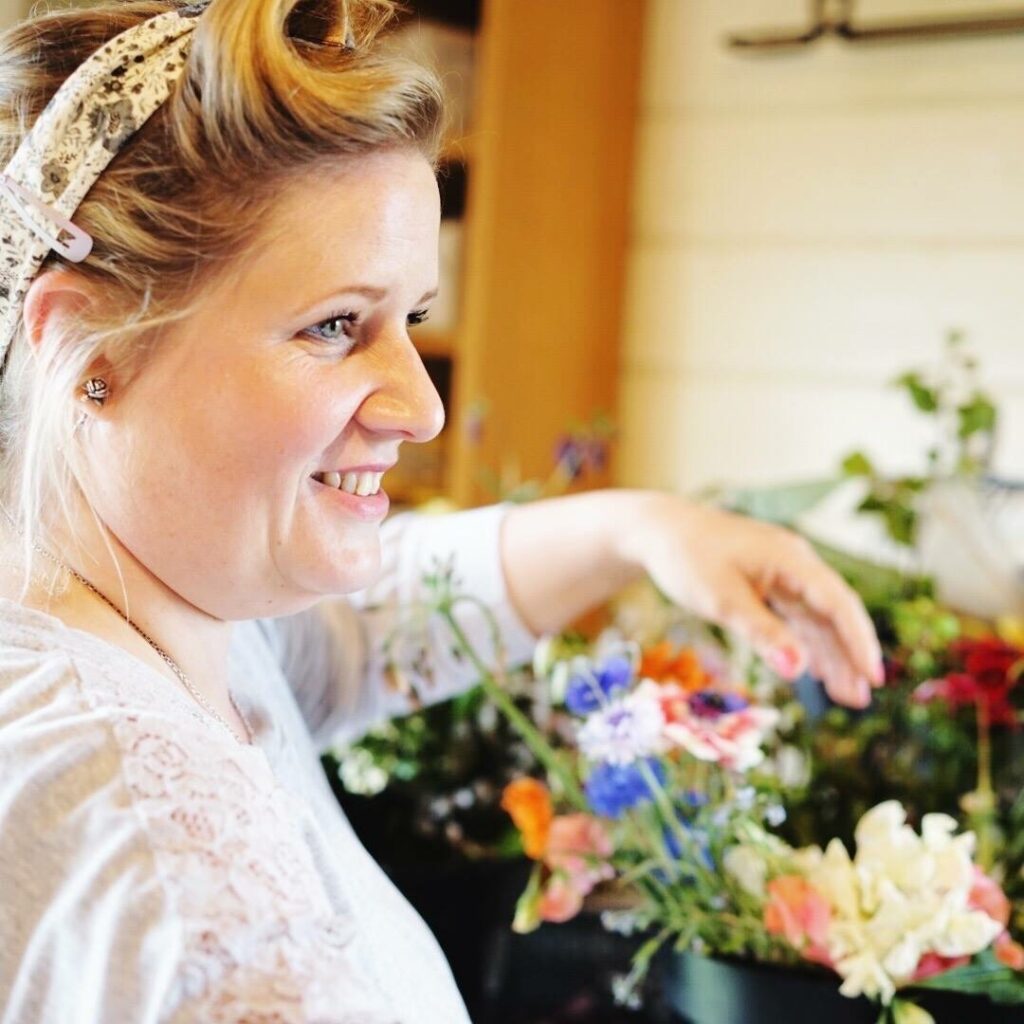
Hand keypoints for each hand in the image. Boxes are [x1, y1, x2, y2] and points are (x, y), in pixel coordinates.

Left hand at [618, 495, 883, 707]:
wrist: (657, 530)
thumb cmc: (686, 559)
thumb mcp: (721, 600)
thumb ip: (762, 633)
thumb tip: (798, 670)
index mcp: (789, 559)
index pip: (837, 603)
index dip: (859, 641)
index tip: (872, 677)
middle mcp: (794, 562)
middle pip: (832, 613)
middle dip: (849, 655)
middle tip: (860, 701)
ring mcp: (782, 571)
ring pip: (815, 617)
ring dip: (830, 655)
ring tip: (845, 696)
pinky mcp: (766, 581)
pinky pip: (795, 615)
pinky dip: (805, 643)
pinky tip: (816, 671)